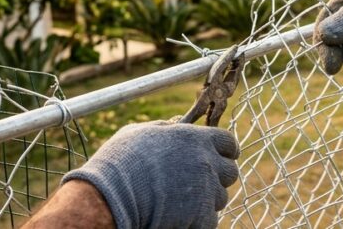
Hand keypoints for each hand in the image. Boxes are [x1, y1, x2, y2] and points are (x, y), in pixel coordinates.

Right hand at [63, 121, 239, 228]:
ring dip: (206, 200)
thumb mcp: (140, 132)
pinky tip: (179, 216)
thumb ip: (164, 127)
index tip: (221, 157)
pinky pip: (210, 220)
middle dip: (217, 177)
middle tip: (198, 183)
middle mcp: (207, 162)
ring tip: (180, 201)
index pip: (228, 142)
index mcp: (196, 139)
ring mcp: (207, 190)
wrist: (112, 196)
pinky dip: (198, 221)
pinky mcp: (202, 216)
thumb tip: (174, 124)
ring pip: (220, 197)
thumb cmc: (120, 162)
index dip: (225, 151)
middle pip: (230, 172)